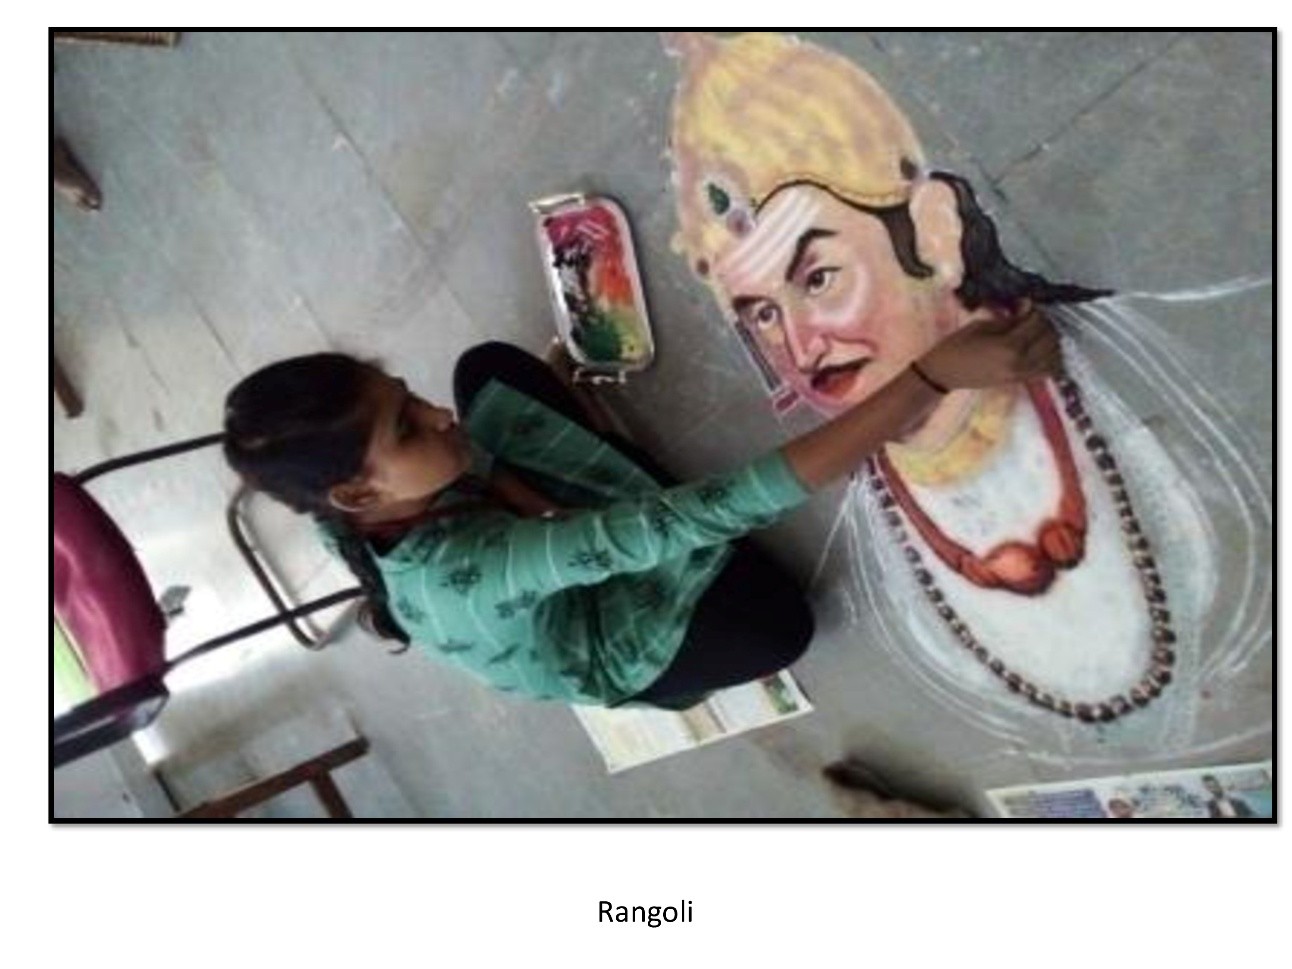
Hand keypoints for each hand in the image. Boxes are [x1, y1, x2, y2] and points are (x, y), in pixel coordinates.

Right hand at [916, 303, 1061, 390]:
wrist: (943, 373)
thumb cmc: (956, 346)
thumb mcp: (980, 326)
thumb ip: (1008, 320)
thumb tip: (1027, 309)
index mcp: (1009, 346)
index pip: (1037, 324)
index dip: (1035, 310)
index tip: (1026, 303)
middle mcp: (1021, 362)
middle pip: (1050, 340)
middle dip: (1046, 324)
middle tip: (1033, 316)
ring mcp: (1021, 374)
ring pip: (1053, 357)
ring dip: (1052, 342)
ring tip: (1039, 332)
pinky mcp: (1019, 381)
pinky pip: (1046, 371)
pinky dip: (1051, 360)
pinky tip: (1043, 350)